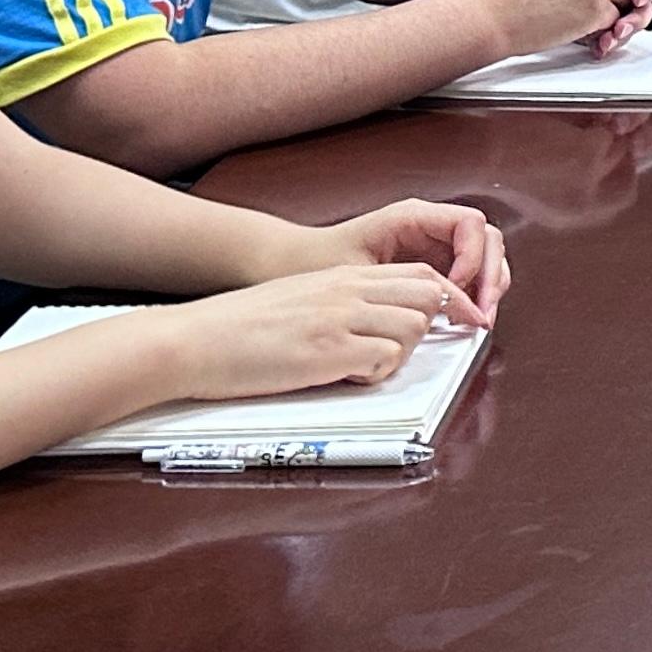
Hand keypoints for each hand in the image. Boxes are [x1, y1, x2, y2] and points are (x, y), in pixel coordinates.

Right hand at [163, 261, 463, 400]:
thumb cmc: (237, 327)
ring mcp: (340, 318)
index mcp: (341, 276)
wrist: (192, 340)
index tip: (460, 321)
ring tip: (360, 366)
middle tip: (398, 352)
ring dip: (399, 354)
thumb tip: (376, 326)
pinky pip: (385, 360)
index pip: (418, 274)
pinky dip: (376, 374)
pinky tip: (345, 377)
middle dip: (428, 326)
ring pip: (414, 328)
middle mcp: (347, 290)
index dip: (445, 299)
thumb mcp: (300, 298)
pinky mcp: (327, 350)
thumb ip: (341, 303)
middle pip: (427, 297)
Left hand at [283, 199, 508, 324]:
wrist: (293, 264)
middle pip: (487, 240)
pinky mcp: (433, 266)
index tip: (457, 287)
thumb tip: (440, 299)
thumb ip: (398, 283)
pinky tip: (464, 317)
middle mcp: (430, 227)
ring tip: (478, 319)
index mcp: (413, 216)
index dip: (473, 257)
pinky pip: (470, 275)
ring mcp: (434, 246)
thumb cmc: (317, 261)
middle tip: (483, 311)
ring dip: (489, 287)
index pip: (470, 224)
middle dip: (492, 276)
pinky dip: (475, 295)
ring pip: (485, 258)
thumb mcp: (357, 271)